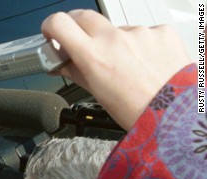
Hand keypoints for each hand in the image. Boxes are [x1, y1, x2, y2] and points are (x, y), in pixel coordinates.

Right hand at [42, 9, 191, 129]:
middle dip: (77, 27)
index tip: (52, 33)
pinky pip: (142, 33)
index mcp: (93, 55)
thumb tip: (62, 64)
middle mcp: (114, 39)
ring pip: (116, 29)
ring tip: (126, 68)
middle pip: (84, 16)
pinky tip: (144, 64)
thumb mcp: (97, 94)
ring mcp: (139, 32)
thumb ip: (76, 72)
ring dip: (114, 42)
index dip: (51, 26)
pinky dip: (140, 46)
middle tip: (81, 44)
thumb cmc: (138, 110)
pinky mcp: (160, 31)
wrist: (176, 113)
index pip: (59, 23)